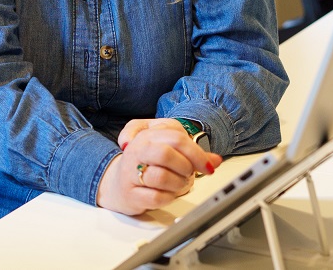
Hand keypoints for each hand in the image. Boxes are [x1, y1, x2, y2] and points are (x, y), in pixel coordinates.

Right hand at [96, 118, 221, 214]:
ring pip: (162, 177)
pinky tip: (166, 193)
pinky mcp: (131, 193)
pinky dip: (168, 198)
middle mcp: (137, 151)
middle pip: (165, 153)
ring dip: (178, 184)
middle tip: (188, 174)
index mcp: (147, 135)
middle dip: (185, 167)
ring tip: (178, 184)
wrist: (117, 183)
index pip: (176, 138)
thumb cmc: (145, 163)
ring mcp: (130, 172)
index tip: (207, 166)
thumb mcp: (167, 149)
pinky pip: (156, 197)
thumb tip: (215, 160)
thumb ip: (191, 153)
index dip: (197, 154)